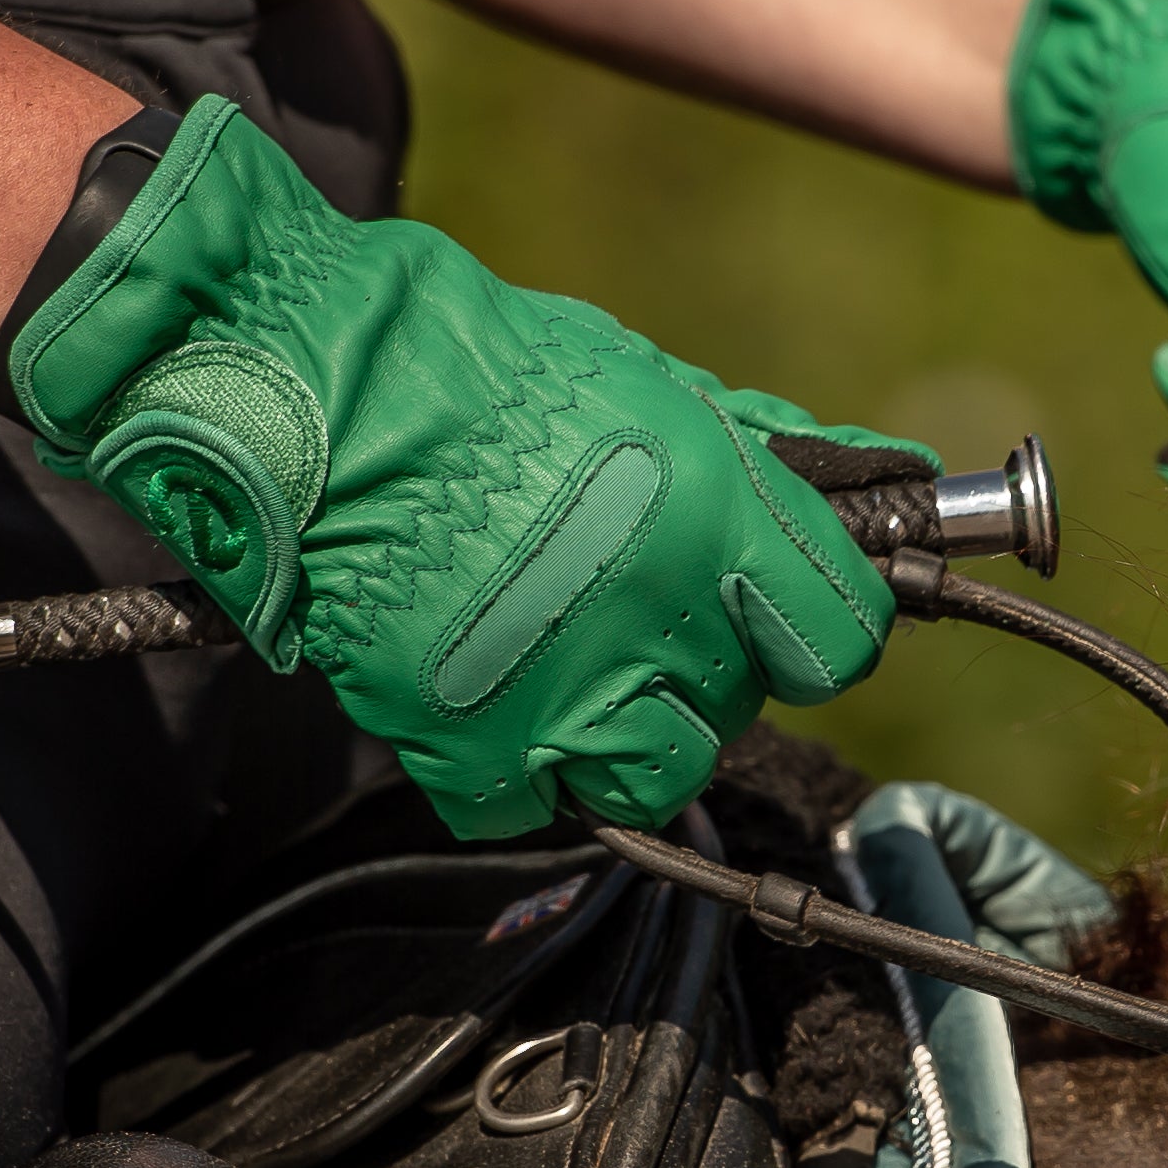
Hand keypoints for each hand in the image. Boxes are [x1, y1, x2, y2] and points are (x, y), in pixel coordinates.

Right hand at [0, 100, 922, 835]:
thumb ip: (757, 451)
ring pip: (659, 770)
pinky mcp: (465, 751)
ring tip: (581, 658)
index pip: (844, 637)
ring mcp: (557, 699)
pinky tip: (503, 693)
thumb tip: (872, 481)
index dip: (822, 621)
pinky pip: (539, 803)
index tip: (790, 606)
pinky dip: (527, 765)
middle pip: (745, 702)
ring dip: (635, 726)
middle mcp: (651, 623)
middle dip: (710, 657)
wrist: (295, 392)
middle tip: (645, 601)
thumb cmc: (467, 364)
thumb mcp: (641, 381)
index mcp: (711, 521)